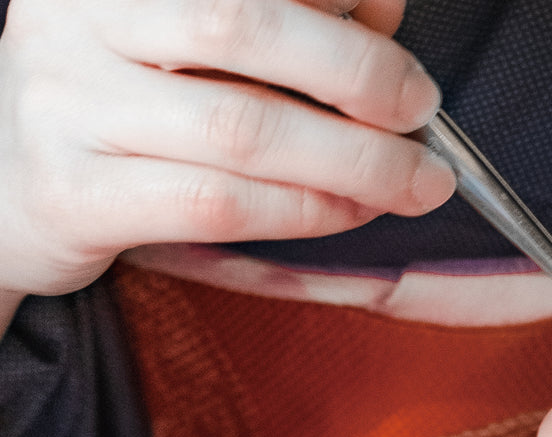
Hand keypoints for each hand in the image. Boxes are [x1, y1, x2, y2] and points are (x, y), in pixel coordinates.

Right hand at [0, 0, 453, 312]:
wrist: (10, 188)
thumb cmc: (127, 106)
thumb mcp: (191, 43)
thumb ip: (286, 20)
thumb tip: (384, 12)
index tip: (396, 16)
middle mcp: (79, 16)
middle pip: (244, 25)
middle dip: (358, 72)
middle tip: (420, 109)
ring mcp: (66, 104)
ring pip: (241, 128)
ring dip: (353, 161)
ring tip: (412, 180)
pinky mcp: (75, 194)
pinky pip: (217, 202)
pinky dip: (304, 209)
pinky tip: (351, 211)